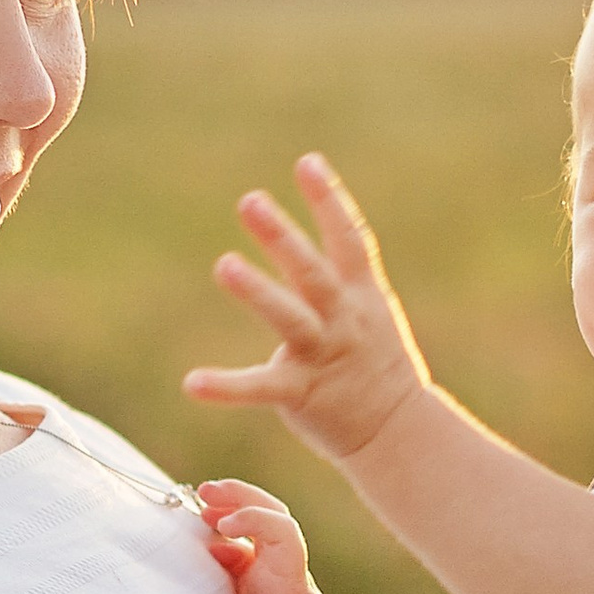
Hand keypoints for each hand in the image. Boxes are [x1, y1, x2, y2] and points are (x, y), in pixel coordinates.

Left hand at [184, 156, 432, 466]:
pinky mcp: (303, 393)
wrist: (400, 431)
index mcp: (363, 296)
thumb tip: (297, 238)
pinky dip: (228, 387)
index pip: (350, 240)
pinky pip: (262, 388)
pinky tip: (193, 383)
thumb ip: (338, 276)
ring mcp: (325, 355)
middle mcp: (346, 319)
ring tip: (225, 264)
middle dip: (284, 236)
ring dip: (259, 291)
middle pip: (314, 272)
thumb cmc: (377, 366)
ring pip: (292, 318)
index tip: (308, 162)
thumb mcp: (371, 312)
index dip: (330, 200)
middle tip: (250, 201)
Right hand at [196, 482, 365, 593]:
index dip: (254, 518)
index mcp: (291, 582)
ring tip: (198, 505)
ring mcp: (263, 580)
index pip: (281, 530)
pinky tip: (196, 546)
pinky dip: (214, 544)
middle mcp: (278, 572)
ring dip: (226, 512)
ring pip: (249, 532)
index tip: (224, 527)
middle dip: (240, 497)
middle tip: (206, 490)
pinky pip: (232, 558)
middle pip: (268, 515)